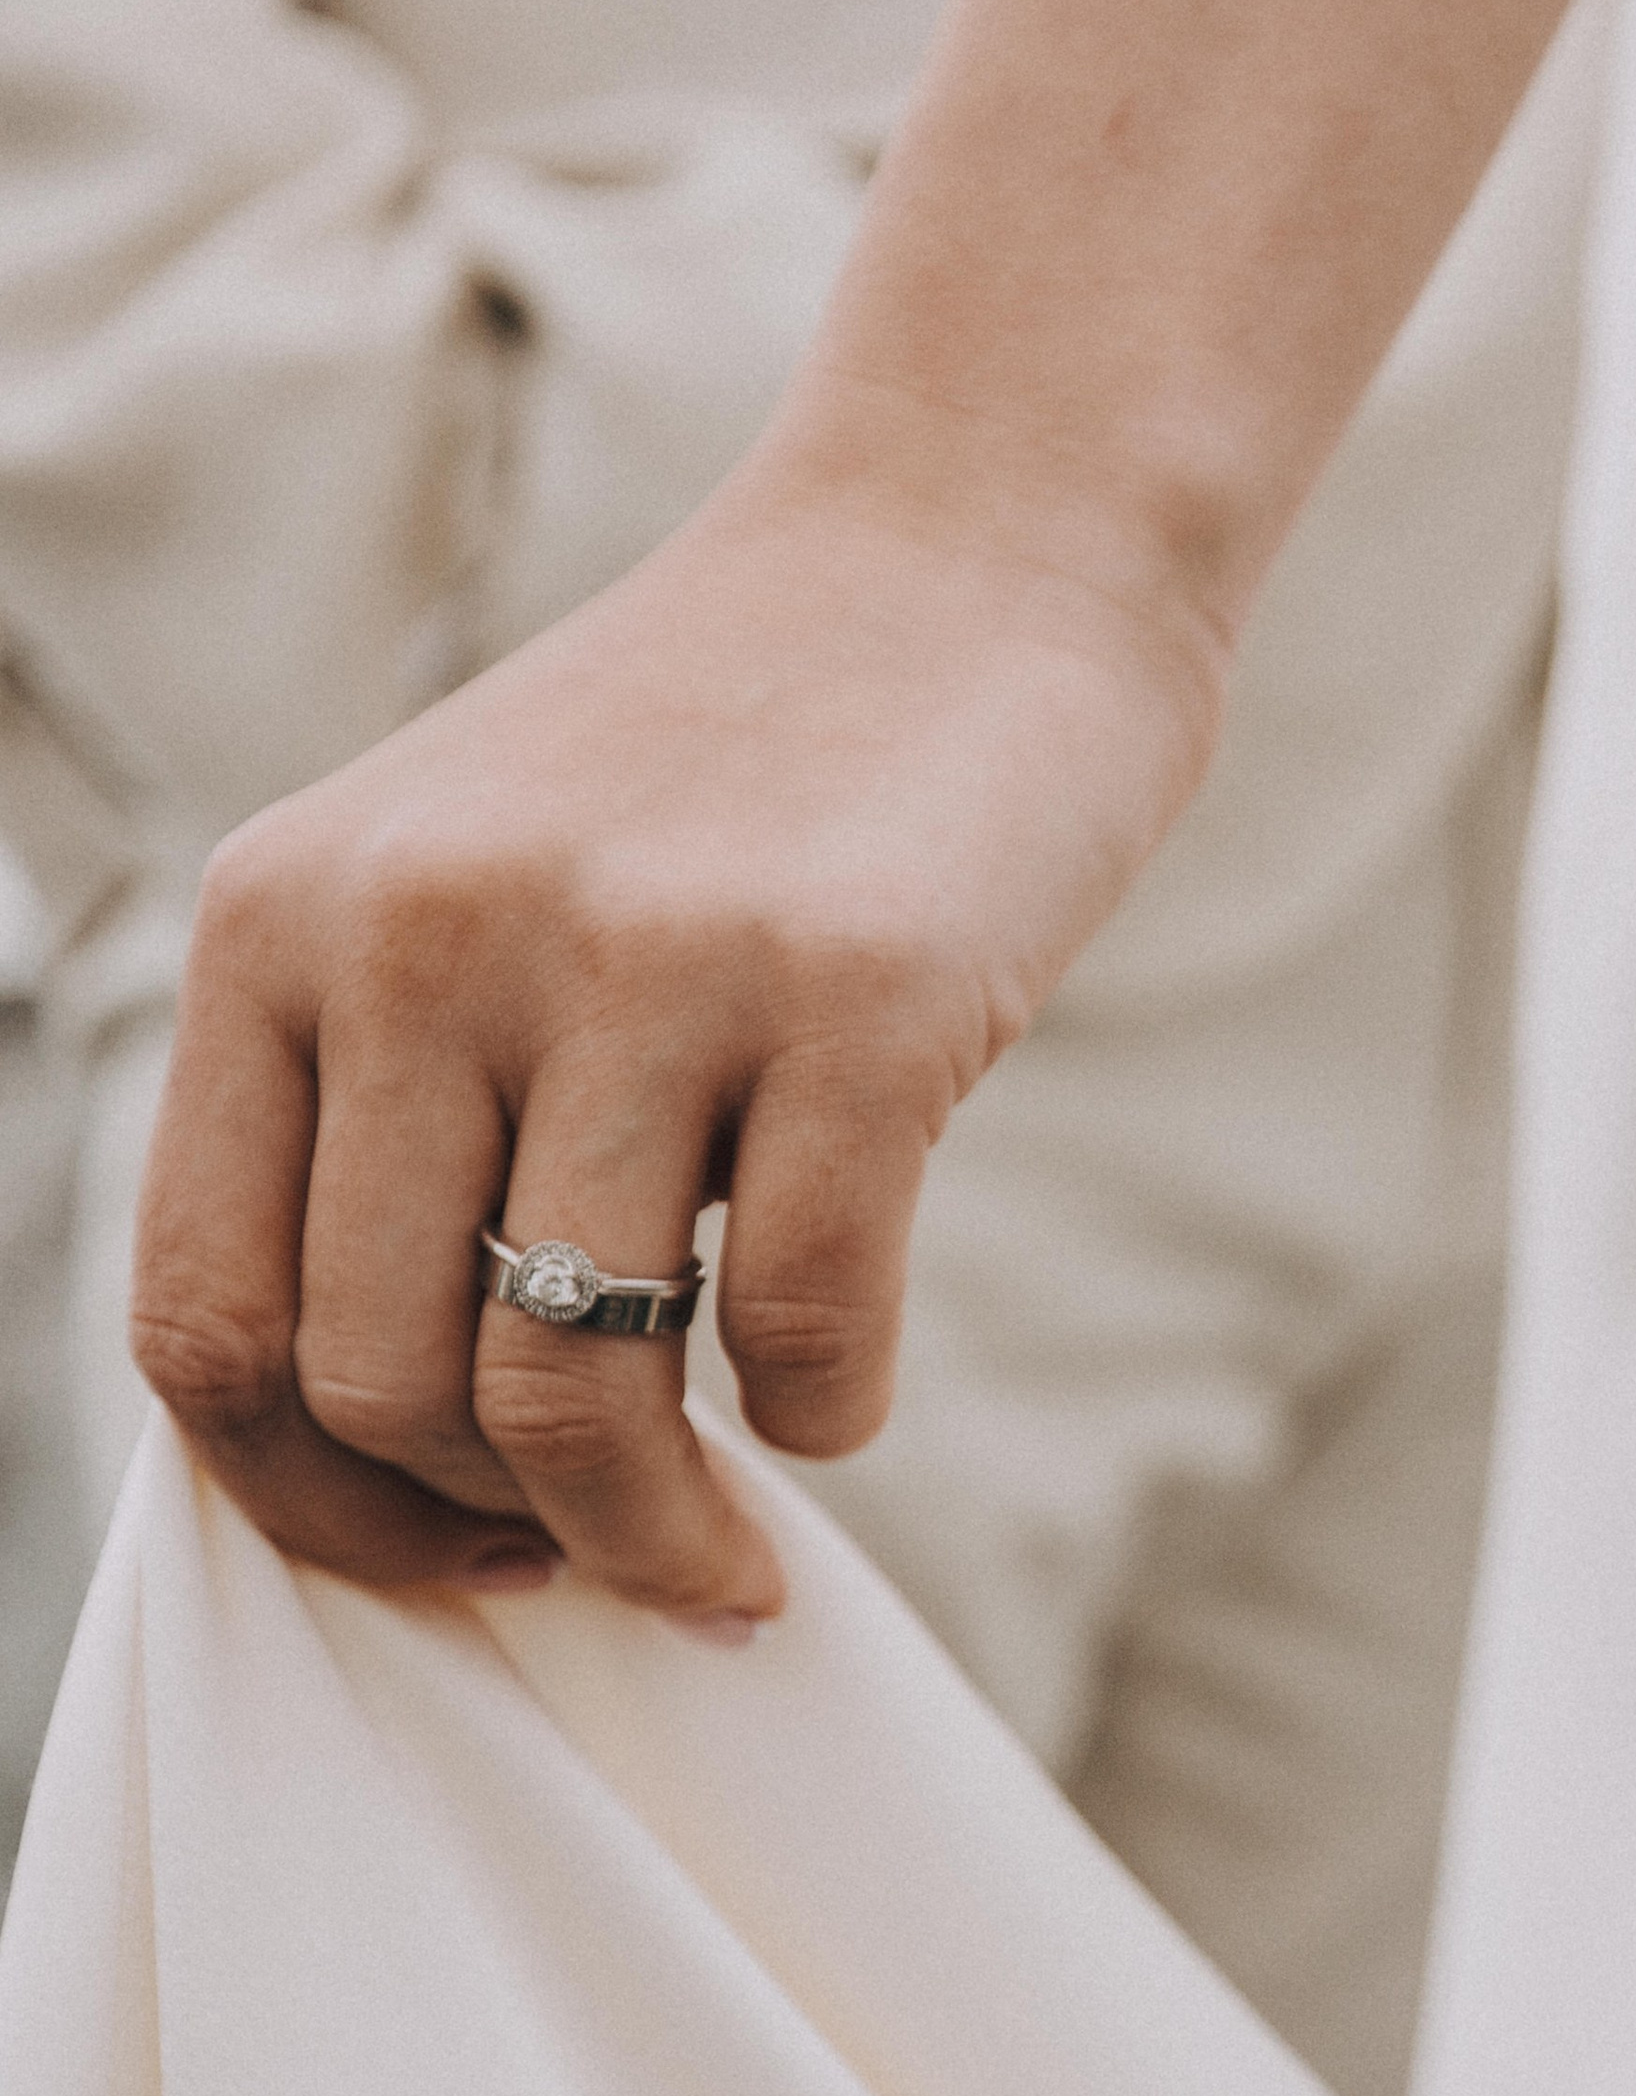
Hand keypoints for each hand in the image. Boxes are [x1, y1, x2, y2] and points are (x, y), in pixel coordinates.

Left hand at [130, 432, 1225, 1620]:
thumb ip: (391, 1115)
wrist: (974, 540)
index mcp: (283, 915)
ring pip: (568, 1393)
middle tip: (621, 1552)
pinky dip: (821, 1416)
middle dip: (508, 1537)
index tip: (451, 1548)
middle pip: (382, 1386)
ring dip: (656, 1535)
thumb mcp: (467, 892)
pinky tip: (838, 1385)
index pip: (202, 1315)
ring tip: (727, 1554)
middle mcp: (424, 926)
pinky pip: (798, 1325)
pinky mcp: (853, 989)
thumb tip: (412, 1467)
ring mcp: (639, 952)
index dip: (317, 1502)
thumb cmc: (727, 771)